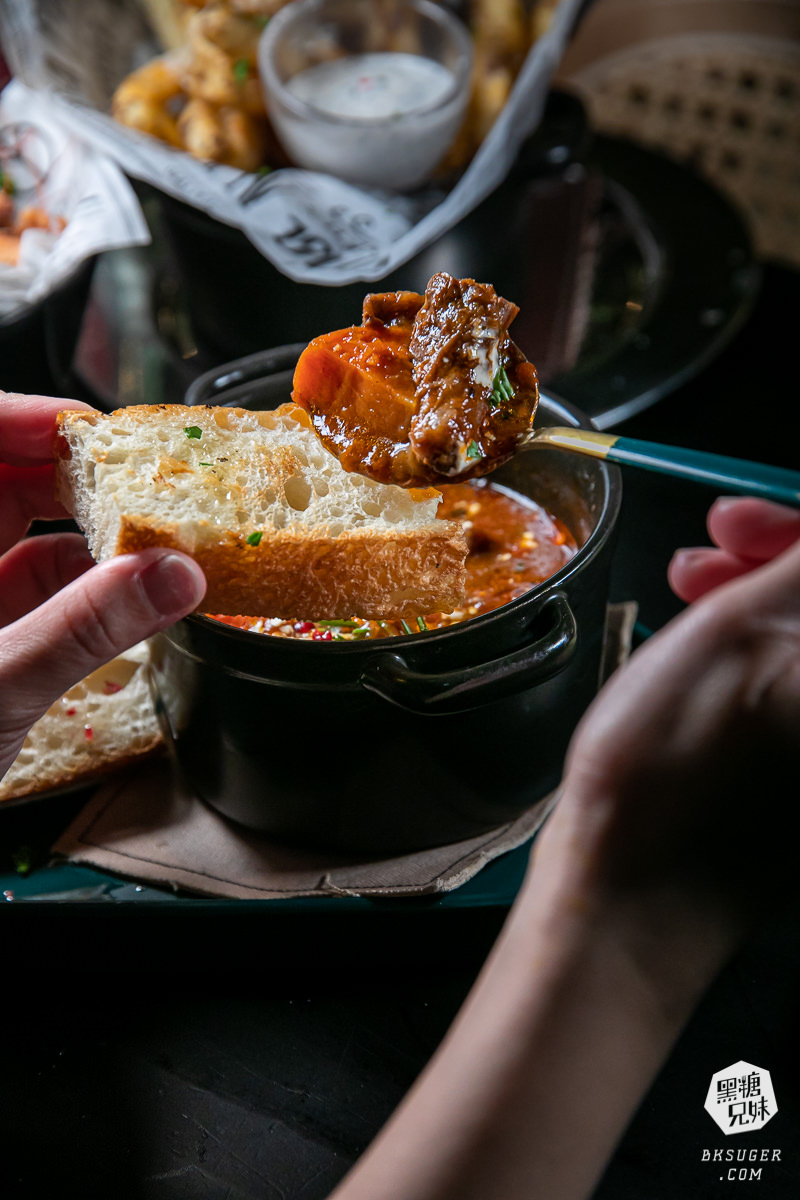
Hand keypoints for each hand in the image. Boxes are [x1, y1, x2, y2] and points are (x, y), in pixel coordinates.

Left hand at [0, 391, 205, 779]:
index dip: (22, 420)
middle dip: (69, 470)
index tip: (88, 429)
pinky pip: (35, 581)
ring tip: (142, 534)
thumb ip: (85, 627)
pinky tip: (122, 592)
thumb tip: (169, 576)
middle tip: (135, 478)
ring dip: (84, 527)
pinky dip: (82, 580)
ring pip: (21, 527)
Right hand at [544, 496, 799, 989]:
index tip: (740, 519)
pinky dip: (753, 652)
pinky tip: (697, 642)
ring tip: (686, 588)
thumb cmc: (668, 776)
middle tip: (712, 543)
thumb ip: (797, 570)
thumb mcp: (735, 632)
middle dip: (776, 562)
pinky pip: (787, 692)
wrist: (631, 894)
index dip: (792, 533)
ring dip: (756, 601)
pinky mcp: (798, 780)